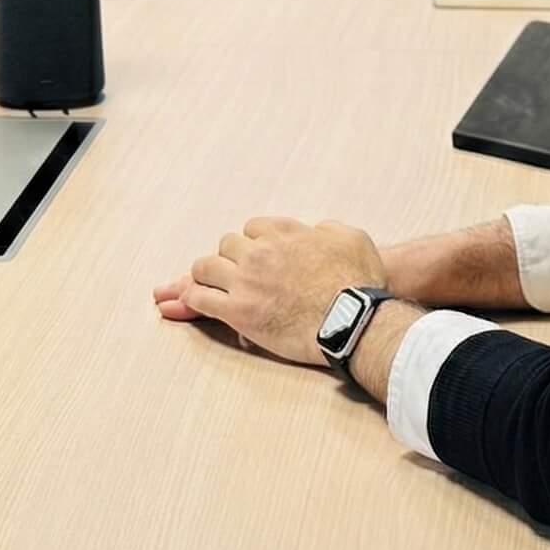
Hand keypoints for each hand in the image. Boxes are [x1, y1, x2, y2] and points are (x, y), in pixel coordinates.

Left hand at [152, 217, 386, 366]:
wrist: (354, 320)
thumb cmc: (359, 282)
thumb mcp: (352, 238)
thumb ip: (329, 229)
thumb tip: (317, 231)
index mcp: (283, 232)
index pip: (253, 228)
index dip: (255, 242)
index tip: (258, 254)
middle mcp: (259, 252)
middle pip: (227, 245)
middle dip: (231, 257)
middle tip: (235, 272)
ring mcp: (246, 281)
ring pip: (206, 267)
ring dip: (206, 274)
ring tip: (206, 283)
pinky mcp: (239, 311)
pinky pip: (201, 299)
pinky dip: (193, 298)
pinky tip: (190, 300)